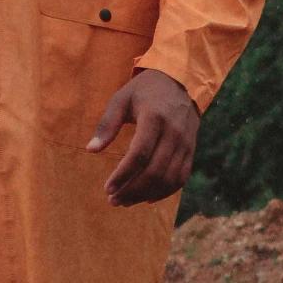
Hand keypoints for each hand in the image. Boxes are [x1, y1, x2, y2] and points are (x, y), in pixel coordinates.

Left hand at [88, 69, 199, 206]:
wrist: (179, 81)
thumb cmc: (144, 91)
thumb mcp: (121, 99)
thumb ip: (106, 124)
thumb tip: (91, 150)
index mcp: (154, 118)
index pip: (139, 154)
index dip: (122, 175)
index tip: (107, 188)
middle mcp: (173, 132)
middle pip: (154, 171)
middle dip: (132, 190)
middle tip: (113, 200)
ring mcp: (185, 143)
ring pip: (168, 179)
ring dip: (146, 195)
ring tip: (126, 201)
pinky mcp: (191, 150)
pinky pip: (181, 178)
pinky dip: (165, 192)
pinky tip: (147, 198)